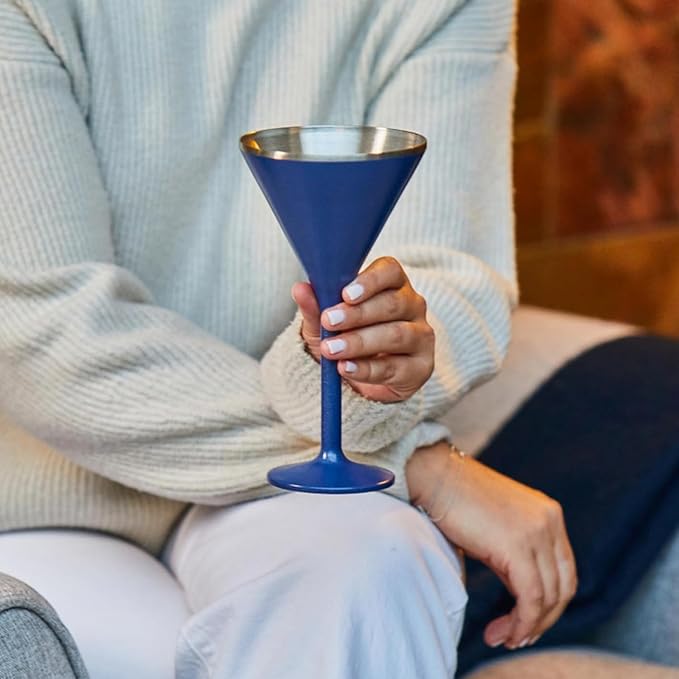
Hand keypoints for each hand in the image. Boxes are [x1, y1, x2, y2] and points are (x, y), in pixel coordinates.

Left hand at [291, 256, 433, 402]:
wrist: (360, 381)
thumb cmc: (346, 338)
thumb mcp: (324, 323)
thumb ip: (315, 306)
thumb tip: (300, 289)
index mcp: (392, 284)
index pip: (390, 272)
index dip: (369, 281)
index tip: (345, 294)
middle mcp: (412, 306)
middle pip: (392, 303)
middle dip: (357, 314)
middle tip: (329, 322)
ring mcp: (421, 336)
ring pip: (396, 334)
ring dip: (360, 342)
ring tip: (332, 350)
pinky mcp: (420, 367)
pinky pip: (395, 367)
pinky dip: (367, 369)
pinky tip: (346, 368)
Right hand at [407, 441, 577, 649]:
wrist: (434, 476)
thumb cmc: (455, 501)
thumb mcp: (497, 528)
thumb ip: (516, 555)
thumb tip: (521, 597)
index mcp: (549, 514)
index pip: (564, 572)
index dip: (550, 605)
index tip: (526, 624)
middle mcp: (550, 522)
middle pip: (562, 588)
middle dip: (541, 621)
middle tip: (515, 638)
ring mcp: (537, 532)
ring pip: (547, 598)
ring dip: (526, 626)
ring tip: (501, 638)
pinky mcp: (519, 546)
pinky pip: (530, 598)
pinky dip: (520, 622)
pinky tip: (502, 632)